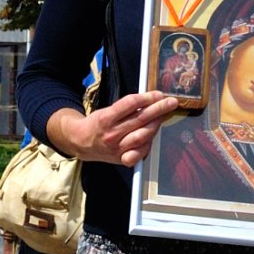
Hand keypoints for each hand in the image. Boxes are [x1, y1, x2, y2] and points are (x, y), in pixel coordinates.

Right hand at [59, 91, 182, 166]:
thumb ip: (126, 108)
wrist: (82, 143)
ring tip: (163, 116)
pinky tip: (153, 133)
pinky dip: (150, 142)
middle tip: (171, 102)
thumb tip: (149, 101)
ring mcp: (117, 148)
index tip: (158, 94)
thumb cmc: (98, 124)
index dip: (147, 97)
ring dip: (156, 124)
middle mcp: (111, 134)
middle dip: (159, 109)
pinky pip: (141, 151)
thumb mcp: (107, 110)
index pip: (130, 104)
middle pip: (140, 119)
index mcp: (105, 118)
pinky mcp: (122, 159)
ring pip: (143, 135)